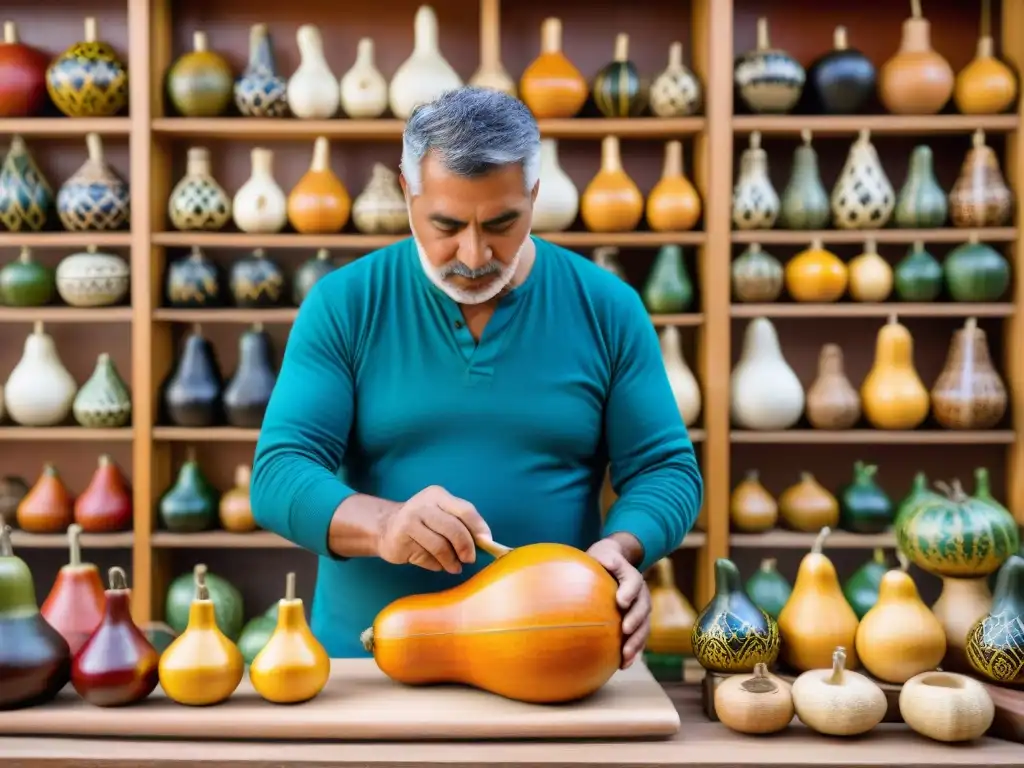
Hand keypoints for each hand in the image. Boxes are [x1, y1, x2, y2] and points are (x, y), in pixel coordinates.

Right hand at [377, 486, 491, 574]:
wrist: (385, 527)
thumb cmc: (423, 523)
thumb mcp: (441, 515)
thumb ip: (461, 524)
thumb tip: (485, 543)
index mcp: (438, 495)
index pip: (465, 510)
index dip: (479, 527)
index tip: (487, 542)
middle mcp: (423, 505)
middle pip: (453, 529)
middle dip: (466, 547)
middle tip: (469, 560)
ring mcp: (409, 521)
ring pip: (440, 546)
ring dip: (451, 561)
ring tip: (454, 567)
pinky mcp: (400, 539)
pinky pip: (426, 557)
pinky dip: (436, 565)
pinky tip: (437, 564)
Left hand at [587, 537, 650, 669]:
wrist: (615, 563)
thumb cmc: (602, 560)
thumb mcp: (600, 554)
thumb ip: (598, 560)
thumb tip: (588, 566)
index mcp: (631, 574)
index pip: (633, 581)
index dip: (629, 591)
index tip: (621, 601)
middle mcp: (641, 592)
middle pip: (643, 607)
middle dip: (635, 620)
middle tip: (625, 630)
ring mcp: (641, 608)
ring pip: (644, 626)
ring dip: (636, 641)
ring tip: (626, 656)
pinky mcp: (638, 621)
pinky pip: (639, 637)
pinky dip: (634, 650)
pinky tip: (623, 664)